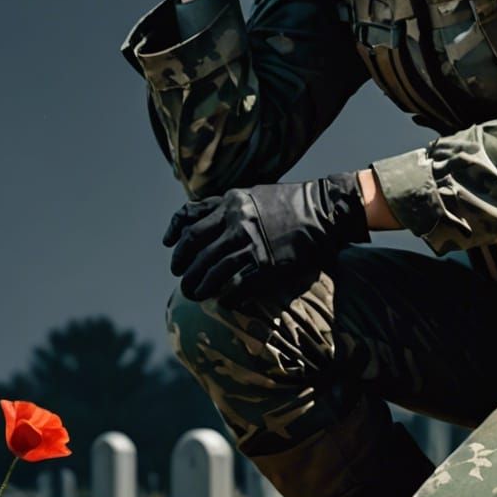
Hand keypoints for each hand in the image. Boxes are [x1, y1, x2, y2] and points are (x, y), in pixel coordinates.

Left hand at [164, 174, 369, 303]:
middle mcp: (236, 223)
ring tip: (196, 295)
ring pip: (212, 271)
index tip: (171, 250)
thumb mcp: (252, 194)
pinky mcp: (267, 265)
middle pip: (196, 252)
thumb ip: (227, 206)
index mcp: (230, 203)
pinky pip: (237, 287)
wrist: (325, 210)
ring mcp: (251, 245)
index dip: (176, 241)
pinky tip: (224, 301)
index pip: (191, 225)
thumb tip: (204, 220)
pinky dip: (227, 297)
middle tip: (183, 281)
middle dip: (185, 270)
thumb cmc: (290, 202)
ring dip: (200, 287)